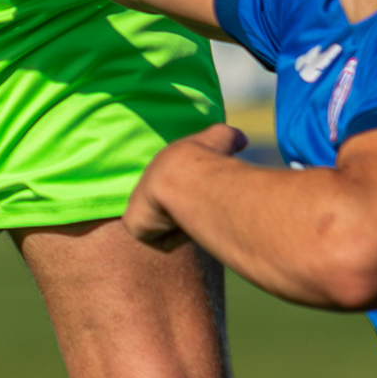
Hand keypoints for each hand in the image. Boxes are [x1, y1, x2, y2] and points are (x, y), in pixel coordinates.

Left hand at [125, 124, 247, 248]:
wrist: (187, 177)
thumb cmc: (204, 157)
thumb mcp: (221, 137)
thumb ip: (231, 138)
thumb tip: (242, 141)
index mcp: (162, 166)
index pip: (174, 184)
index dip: (191, 191)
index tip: (204, 194)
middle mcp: (146, 183)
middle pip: (168, 208)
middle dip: (185, 211)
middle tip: (201, 209)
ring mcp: (138, 204)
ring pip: (168, 226)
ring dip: (183, 223)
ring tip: (192, 213)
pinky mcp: (133, 224)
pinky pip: (159, 240)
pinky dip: (173, 236)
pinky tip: (180, 221)